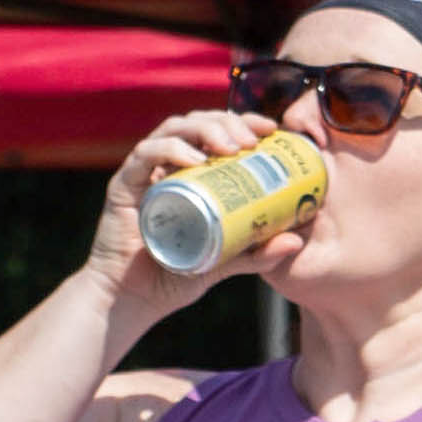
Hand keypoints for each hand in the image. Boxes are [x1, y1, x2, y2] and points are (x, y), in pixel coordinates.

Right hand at [86, 111, 307, 308]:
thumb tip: (297, 242)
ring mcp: (145, 172)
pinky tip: (194, 159)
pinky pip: (145, 155)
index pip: (217, 133)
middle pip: (197, 123)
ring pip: (174, 129)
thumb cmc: (176, 276)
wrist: (134, 299)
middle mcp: (168, 165)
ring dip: (205, 130)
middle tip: (252, 142)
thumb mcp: (226, 262)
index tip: (271, 129)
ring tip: (230, 148)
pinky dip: (171, 150)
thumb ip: (258, 254)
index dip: (244, 122)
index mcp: (191, 174)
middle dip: (228, 122)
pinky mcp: (124, 185)